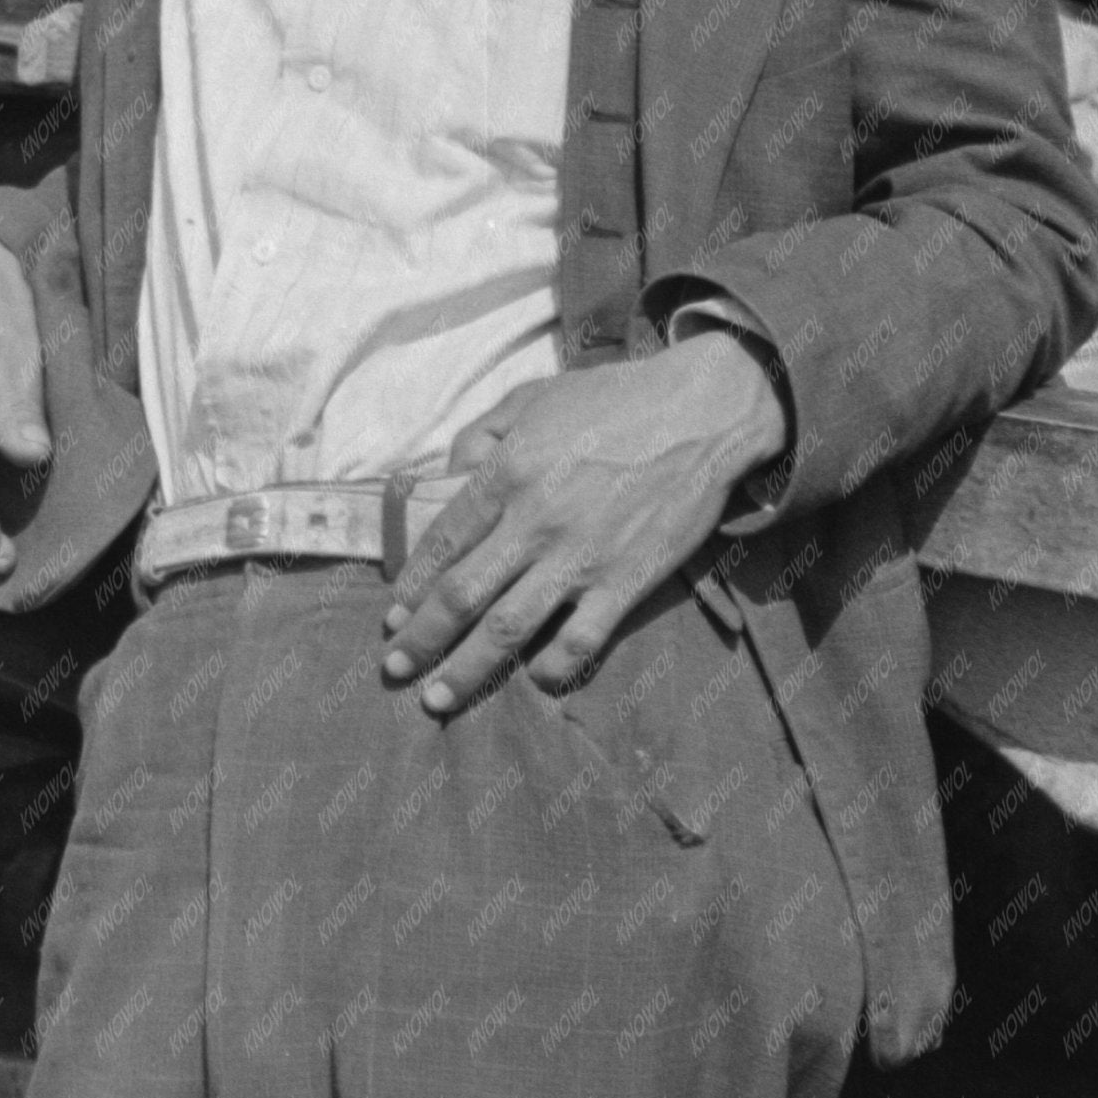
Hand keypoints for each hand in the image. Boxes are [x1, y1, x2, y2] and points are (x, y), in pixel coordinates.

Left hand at [381, 338, 788, 713]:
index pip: (442, 542)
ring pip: (507, 629)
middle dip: (420, 640)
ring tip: (437, 699)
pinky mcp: (626, 582)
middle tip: (394, 668)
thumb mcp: (534, 397)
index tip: (392, 616)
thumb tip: (447, 476)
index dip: (410, 585)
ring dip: (466, 670)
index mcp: (508, 473)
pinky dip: (552, 669)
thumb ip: (481, 435)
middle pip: (461, 596)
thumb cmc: (614, 400)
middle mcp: (535, 521)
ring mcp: (581, 558)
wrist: (705, 412)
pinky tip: (532, 682)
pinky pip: (580, 640)